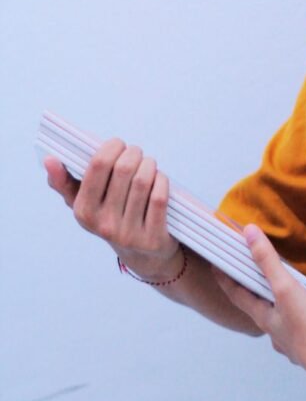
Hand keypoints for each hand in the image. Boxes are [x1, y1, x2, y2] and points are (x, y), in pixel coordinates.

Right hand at [44, 138, 180, 279]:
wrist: (142, 255)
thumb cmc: (110, 218)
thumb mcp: (84, 204)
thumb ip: (64, 182)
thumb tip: (49, 159)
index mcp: (83, 212)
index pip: (98, 165)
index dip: (112, 147)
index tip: (118, 144)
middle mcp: (104, 224)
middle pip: (124, 169)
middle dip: (133, 153)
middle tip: (136, 153)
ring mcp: (129, 233)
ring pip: (143, 181)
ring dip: (149, 165)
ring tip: (148, 164)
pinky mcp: (153, 239)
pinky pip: (159, 197)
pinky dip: (161, 181)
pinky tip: (159, 179)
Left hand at [214, 225, 305, 393]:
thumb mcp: (286, 288)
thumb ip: (268, 261)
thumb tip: (248, 232)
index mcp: (263, 318)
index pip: (237, 295)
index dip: (226, 279)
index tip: (215, 265)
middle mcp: (274, 332)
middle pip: (258, 308)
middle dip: (254, 292)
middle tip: (252, 274)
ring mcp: (292, 343)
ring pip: (280, 320)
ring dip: (278, 306)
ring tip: (285, 292)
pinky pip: (300, 329)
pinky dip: (300, 318)